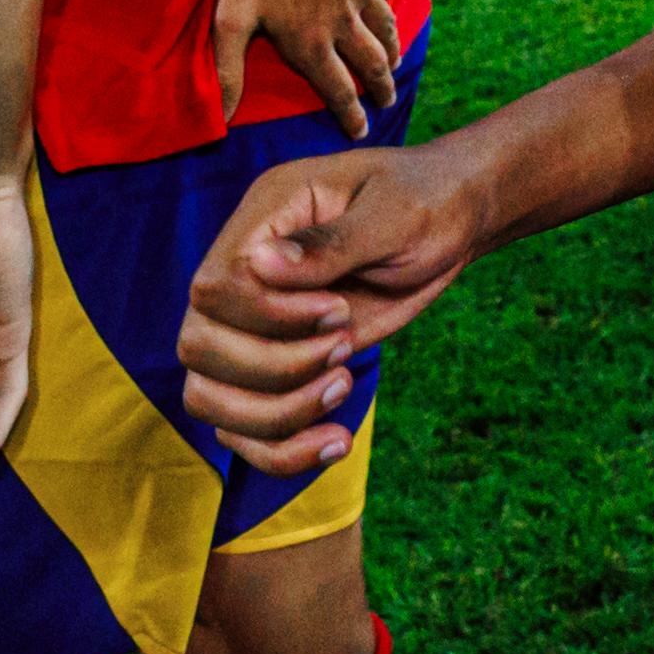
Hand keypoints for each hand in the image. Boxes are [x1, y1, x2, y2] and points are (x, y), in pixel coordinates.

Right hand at [177, 148, 483, 474]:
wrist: (454, 222)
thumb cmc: (427, 202)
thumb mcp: (393, 213)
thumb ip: (330, 243)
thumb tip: (262, 265)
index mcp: (263, 220)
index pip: (214, 289)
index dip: (269, 317)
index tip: (339, 311)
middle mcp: (243, 274)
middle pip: (199, 348)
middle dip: (275, 367)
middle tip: (346, 346)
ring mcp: (254, 324)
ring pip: (208, 397)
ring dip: (275, 415)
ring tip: (346, 386)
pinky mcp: (278, 365)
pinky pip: (244, 427)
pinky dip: (282, 451)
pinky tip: (337, 443)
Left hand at [216, 0, 400, 139]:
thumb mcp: (232, 16)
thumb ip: (228, 68)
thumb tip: (221, 119)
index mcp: (313, 43)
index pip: (338, 90)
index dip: (350, 116)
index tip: (361, 133)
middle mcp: (345, 25)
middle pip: (371, 65)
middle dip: (381, 88)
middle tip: (388, 103)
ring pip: (385, 31)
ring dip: (392, 52)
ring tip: (396, 64)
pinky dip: (389, 3)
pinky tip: (388, 3)